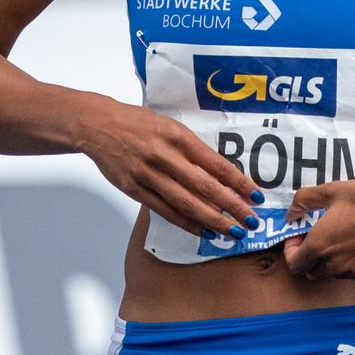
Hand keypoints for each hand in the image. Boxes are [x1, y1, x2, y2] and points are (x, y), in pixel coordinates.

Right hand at [80, 101, 261, 238]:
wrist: (98, 126)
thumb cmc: (138, 123)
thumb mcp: (171, 126)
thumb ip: (193, 148)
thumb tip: (221, 172)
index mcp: (179, 137)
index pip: (216, 164)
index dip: (239, 182)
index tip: (256, 195)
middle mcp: (166, 156)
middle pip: (206, 187)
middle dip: (232, 206)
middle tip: (251, 221)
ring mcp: (149, 175)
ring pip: (186, 203)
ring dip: (212, 220)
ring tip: (232, 232)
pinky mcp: (134, 189)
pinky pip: (165, 210)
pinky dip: (186, 223)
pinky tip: (203, 231)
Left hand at [283, 177, 354, 279]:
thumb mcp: (331, 191)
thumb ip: (303, 201)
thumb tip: (290, 214)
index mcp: (320, 245)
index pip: (294, 264)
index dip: (291, 251)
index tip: (299, 235)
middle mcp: (334, 264)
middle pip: (310, 272)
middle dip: (307, 257)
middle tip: (316, 236)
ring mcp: (352, 271)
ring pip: (329, 273)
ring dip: (326, 261)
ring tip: (337, 238)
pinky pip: (349, 272)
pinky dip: (345, 262)